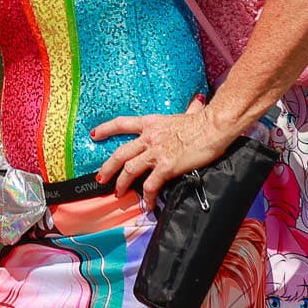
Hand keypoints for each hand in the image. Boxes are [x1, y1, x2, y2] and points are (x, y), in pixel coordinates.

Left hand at [90, 96, 235, 211]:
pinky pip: (150, 185)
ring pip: (129, 170)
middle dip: (107, 167)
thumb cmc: (203, 121)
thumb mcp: (189, 113)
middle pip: (119, 153)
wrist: (213, 127)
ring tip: (119, 194)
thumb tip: (197, 102)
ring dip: (122, 184)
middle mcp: (148, 137)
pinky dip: (147, 197)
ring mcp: (156, 152)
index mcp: (151, 123)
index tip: (94, 135)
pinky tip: (148, 204)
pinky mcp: (166, 166)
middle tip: (100, 178)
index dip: (105, 129)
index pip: (121, 124)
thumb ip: (189, 110)